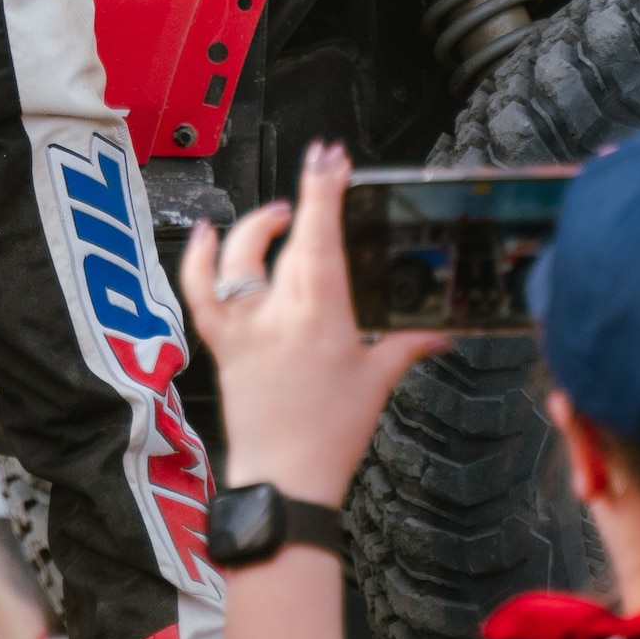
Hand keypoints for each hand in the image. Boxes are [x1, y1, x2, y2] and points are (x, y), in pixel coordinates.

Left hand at [178, 142, 450, 507]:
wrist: (284, 480)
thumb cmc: (331, 435)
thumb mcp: (377, 383)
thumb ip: (407, 346)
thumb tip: (441, 330)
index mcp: (322, 317)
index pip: (323, 238)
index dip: (324, 192)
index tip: (330, 158)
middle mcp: (278, 312)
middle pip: (291, 239)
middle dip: (308, 194)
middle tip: (324, 166)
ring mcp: (244, 325)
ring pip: (242, 256)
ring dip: (259, 225)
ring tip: (279, 214)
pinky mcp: (221, 341)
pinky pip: (199, 291)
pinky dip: (197, 257)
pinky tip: (206, 231)